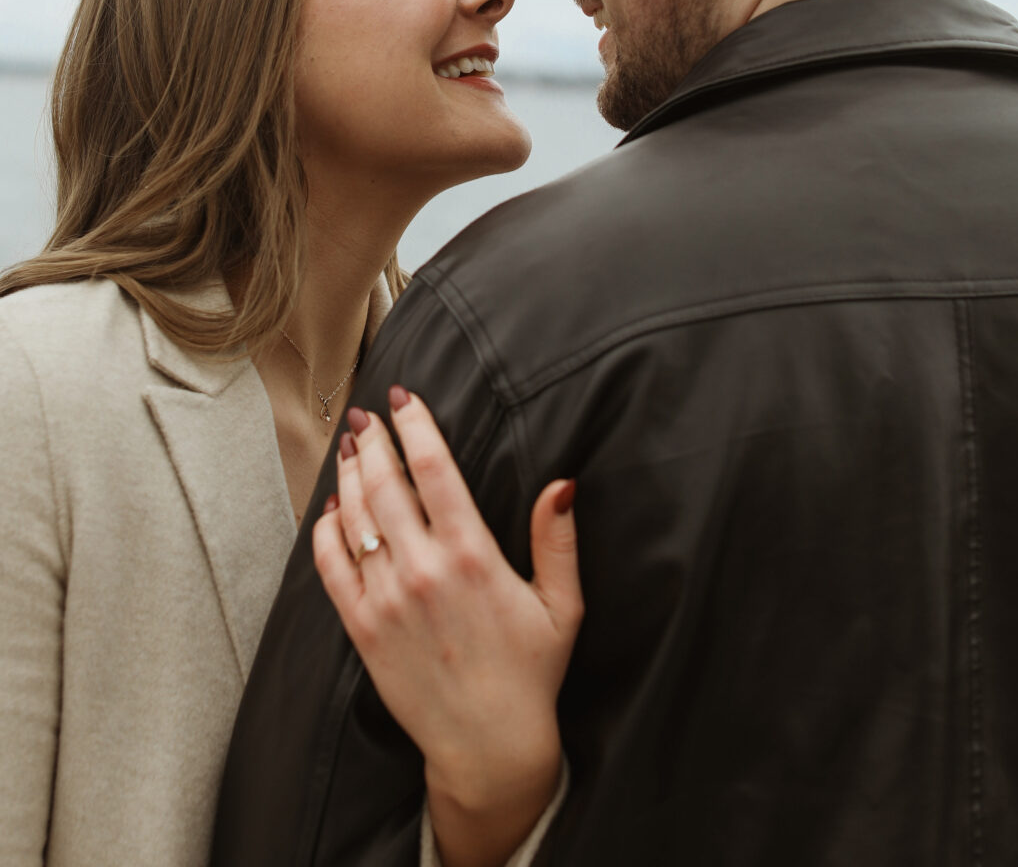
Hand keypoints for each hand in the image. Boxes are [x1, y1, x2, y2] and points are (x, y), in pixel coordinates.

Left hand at [313, 386, 582, 866]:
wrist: (489, 748)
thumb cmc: (531, 673)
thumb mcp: (562, 605)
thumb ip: (558, 540)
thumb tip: (562, 482)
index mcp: (473, 556)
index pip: (434, 468)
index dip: (416, 424)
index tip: (405, 398)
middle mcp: (424, 570)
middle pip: (385, 483)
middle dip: (373, 441)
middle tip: (367, 415)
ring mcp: (387, 600)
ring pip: (355, 518)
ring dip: (348, 475)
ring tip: (349, 448)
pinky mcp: (362, 630)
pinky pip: (331, 568)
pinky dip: (326, 531)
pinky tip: (331, 510)